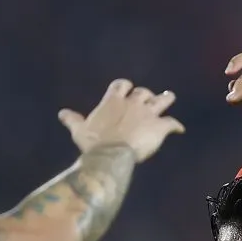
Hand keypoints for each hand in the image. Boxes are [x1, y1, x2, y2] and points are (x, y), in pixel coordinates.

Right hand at [58, 79, 183, 162]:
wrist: (111, 155)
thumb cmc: (93, 143)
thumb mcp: (79, 130)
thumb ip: (73, 120)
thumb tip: (62, 113)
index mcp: (113, 101)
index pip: (122, 85)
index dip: (125, 87)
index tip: (126, 90)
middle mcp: (133, 103)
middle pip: (143, 92)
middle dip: (145, 95)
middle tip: (148, 98)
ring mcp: (148, 114)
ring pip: (162, 100)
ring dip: (166, 98)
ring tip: (170, 97)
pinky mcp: (159, 127)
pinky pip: (172, 123)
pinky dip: (176, 126)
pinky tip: (179, 129)